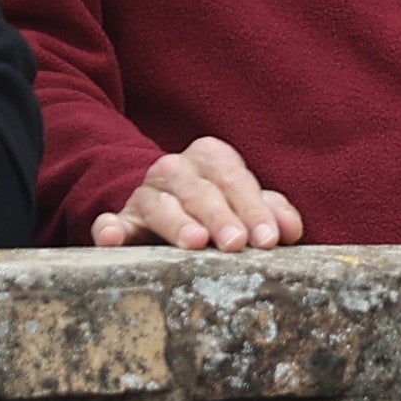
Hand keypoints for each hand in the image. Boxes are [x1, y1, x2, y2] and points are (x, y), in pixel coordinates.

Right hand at [93, 133, 304, 252]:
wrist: (164, 206)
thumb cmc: (217, 207)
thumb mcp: (245, 205)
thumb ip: (269, 212)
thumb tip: (290, 229)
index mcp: (210, 156)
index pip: (234, 178)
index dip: (253, 207)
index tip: (267, 239)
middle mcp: (174, 168)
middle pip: (199, 190)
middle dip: (220, 217)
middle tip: (236, 244)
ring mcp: (144, 193)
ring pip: (160, 204)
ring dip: (177, 222)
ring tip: (195, 242)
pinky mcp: (121, 220)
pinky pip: (110, 221)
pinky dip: (110, 228)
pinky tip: (113, 238)